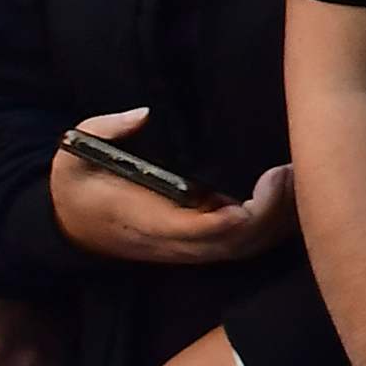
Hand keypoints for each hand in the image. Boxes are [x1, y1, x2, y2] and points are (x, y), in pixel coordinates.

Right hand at [48, 114, 294, 266]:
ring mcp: (186, 249)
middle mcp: (171, 242)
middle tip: (288, 172)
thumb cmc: (79, 186)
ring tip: (296, 179)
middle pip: (233, 245)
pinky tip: (289, 198)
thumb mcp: (74, 154)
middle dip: (269, 215)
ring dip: (276, 222)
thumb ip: (104, 131)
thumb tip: (142, 114)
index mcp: (143, 219)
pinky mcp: (197, 248)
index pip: (197, 230)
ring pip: (243, 250)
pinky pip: (242, 248)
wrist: (70, 227)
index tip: (262, 186)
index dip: (235, 217)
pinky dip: (270, 229)